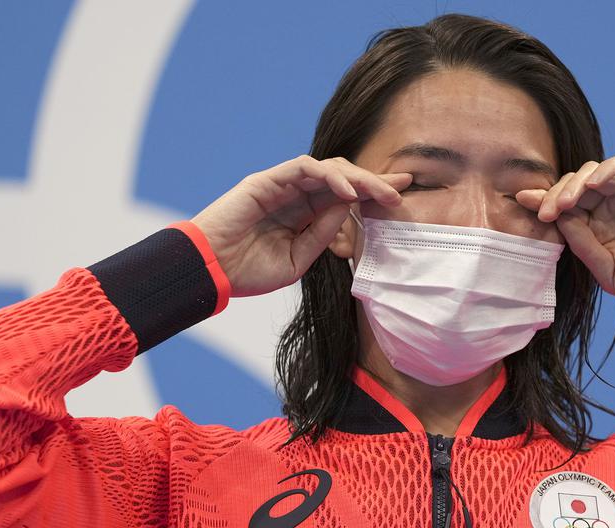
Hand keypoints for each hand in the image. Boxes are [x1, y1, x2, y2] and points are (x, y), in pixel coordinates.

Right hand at [191, 156, 411, 296]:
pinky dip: (329, 176)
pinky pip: (305, 168)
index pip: (345, 196)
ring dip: (358, 178)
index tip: (401, 197)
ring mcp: (282, 185)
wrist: (212, 271)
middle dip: (374, 181)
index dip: (373, 193)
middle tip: (400, 191)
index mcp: (305, 215)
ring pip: (329, 168)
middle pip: (343, 178)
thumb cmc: (249, 270)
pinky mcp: (268, 180)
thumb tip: (349, 209)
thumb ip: (323, 234)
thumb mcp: (299, 259)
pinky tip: (348, 192)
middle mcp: (296, 195)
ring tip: (380, 193)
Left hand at [516, 151, 614, 307]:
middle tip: (546, 210)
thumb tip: (558, 218)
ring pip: (594, 172)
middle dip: (555, 194)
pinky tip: (594, 184)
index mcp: (595, 229)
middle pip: (573, 186)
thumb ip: (582, 245)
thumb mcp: (607, 270)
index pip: (563, 207)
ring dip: (575, 182)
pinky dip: (608, 168)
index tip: (521, 201)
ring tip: (566, 202)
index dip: (542, 201)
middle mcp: (609, 208)